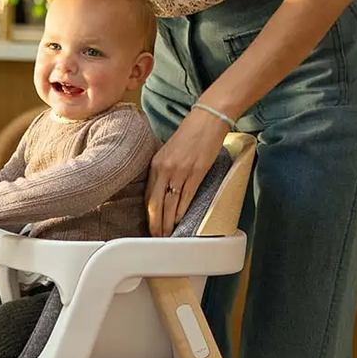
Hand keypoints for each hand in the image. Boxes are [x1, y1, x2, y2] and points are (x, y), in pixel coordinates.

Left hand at [147, 108, 229, 236]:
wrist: (207, 120)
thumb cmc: (190, 134)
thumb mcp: (169, 151)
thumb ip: (163, 169)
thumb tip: (162, 190)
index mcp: (156, 163)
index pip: (148, 195)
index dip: (148, 214)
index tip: (149, 226)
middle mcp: (164, 168)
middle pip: (156, 203)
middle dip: (155, 223)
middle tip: (156, 237)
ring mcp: (180, 171)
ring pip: (171, 203)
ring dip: (169, 222)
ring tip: (168, 234)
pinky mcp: (196, 172)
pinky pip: (186, 197)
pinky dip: (182, 211)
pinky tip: (181, 221)